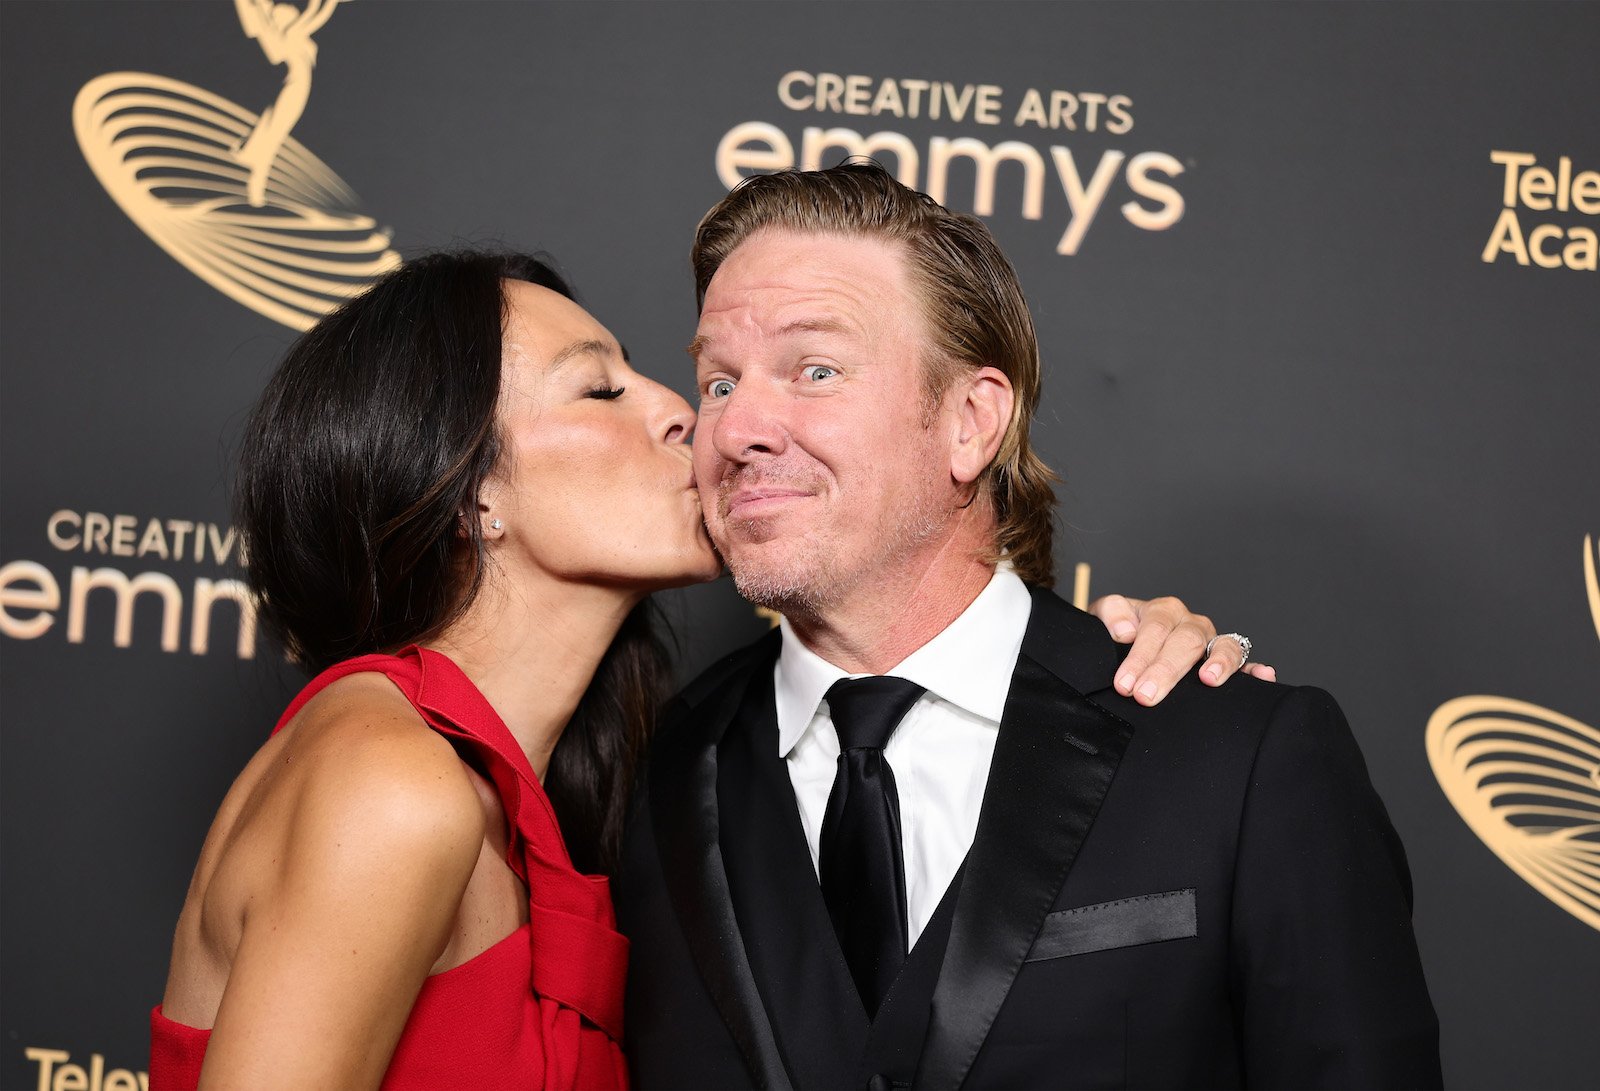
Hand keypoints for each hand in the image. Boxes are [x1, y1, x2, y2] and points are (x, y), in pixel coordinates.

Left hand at [1088, 595, 1276, 705]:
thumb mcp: (1102, 618)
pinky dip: (1255, 669)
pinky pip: (1245, 663)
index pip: (1155, 630)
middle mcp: (1191, 624)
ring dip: (1219, 662)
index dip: (1139, 657)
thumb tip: (1125, 632)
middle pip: (1186, 641)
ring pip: (1223, 646)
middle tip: (1145, 696)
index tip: (1125, 683)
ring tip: (1209, 680)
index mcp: (1163, 611)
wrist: (1123, 642)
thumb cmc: (1115, 635)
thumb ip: (1111, 614)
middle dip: (1165, 670)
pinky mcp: (1226, 662)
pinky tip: (1263, 676)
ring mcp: (1211, 642)